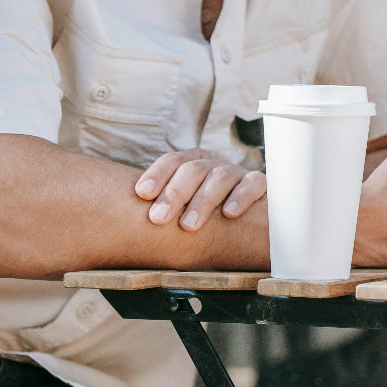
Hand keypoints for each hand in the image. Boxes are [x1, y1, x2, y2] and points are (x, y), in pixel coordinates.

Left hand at [135, 149, 266, 230]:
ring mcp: (237, 172)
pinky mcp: (259, 184)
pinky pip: (253, 184)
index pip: (172, 161)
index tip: (142, 194)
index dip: (157, 175)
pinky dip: (241, 196)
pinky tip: (229, 214)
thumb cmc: (204, 218)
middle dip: (174, 194)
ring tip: (188, 225)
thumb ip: (164, 210)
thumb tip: (127, 222)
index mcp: (192, 163)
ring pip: (220, 176)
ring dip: (202, 200)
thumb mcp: (181, 210)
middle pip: (193, 169)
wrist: (248, 223)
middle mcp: (213, 164)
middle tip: (159, 219)